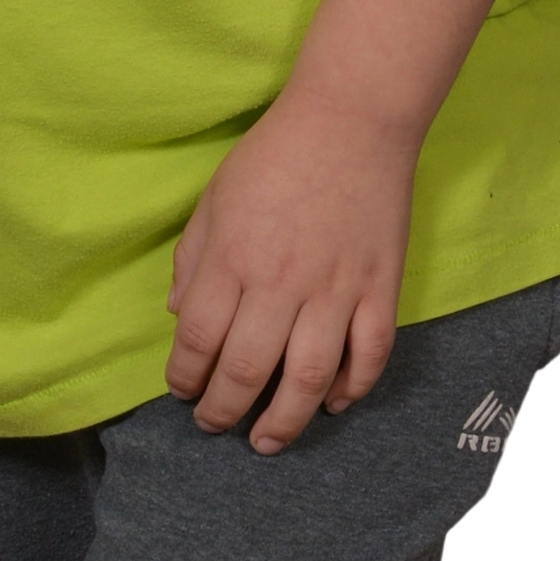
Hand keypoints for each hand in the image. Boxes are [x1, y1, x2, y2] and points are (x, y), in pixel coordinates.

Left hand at [163, 90, 415, 453]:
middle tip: (215, 424)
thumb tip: (179, 316)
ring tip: (266, 441)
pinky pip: (369, 354)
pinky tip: (330, 403)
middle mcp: (280, 281)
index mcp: (232, 257)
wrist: (352, 119)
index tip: (182, 390)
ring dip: (283, 421)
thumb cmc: (275, 155)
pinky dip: (351, 388)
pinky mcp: (380, 287)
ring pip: (308, 378)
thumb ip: (193, 258)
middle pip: (246, 370)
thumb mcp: (215, 198)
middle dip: (223, 410)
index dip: (185, 376)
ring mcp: (335, 288)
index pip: (198, 339)